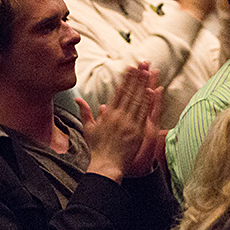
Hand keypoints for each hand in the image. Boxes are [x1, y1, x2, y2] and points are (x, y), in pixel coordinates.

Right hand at [81, 64, 162, 182]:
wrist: (106, 165)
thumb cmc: (97, 148)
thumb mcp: (88, 128)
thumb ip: (84, 111)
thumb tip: (77, 98)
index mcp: (108, 114)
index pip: (118, 92)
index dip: (125, 79)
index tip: (130, 67)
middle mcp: (118, 116)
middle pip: (130, 92)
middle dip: (136, 76)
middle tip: (142, 64)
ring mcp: (129, 123)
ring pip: (138, 100)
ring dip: (143, 85)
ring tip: (148, 72)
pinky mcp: (137, 131)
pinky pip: (144, 113)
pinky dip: (148, 101)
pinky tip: (152, 90)